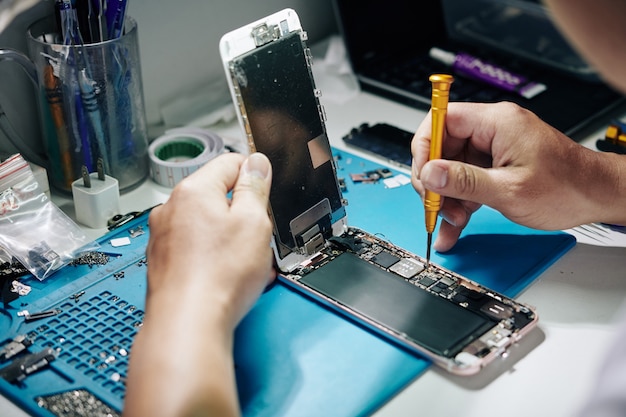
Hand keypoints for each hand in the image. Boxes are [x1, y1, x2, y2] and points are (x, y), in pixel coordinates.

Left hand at [125, 152, 274, 416]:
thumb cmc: (219, 276)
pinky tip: (226, 274)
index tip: (266, 185)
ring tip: (245, 259)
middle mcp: (171, 209)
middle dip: (241, 209)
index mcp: (194, 191)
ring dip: (227, 233)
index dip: (253, 171)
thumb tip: (256, 163)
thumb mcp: (254, 222)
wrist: (188, 323)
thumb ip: (255, 187)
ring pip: (205, 223)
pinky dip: (212, 254)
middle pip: (215, 194)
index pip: (228, 163)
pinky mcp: (163, 261)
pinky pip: (194, 247)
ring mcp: (163, 236)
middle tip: (260, 231)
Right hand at [411, 101, 620, 251]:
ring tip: (454, 220)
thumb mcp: (510, 190)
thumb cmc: (568, 187)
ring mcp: (493, 149)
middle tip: (437, 204)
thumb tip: (430, 173)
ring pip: (451, 169)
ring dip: (447, 197)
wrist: (597, 196)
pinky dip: (459, 203)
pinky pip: (466, 181)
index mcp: (496, 122)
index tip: (424, 175)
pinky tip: (454, 226)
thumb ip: (465, 181)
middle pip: (442, 147)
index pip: (441, 119)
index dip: (425, 147)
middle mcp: (492, 130)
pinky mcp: (495, 166)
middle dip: (436, 180)